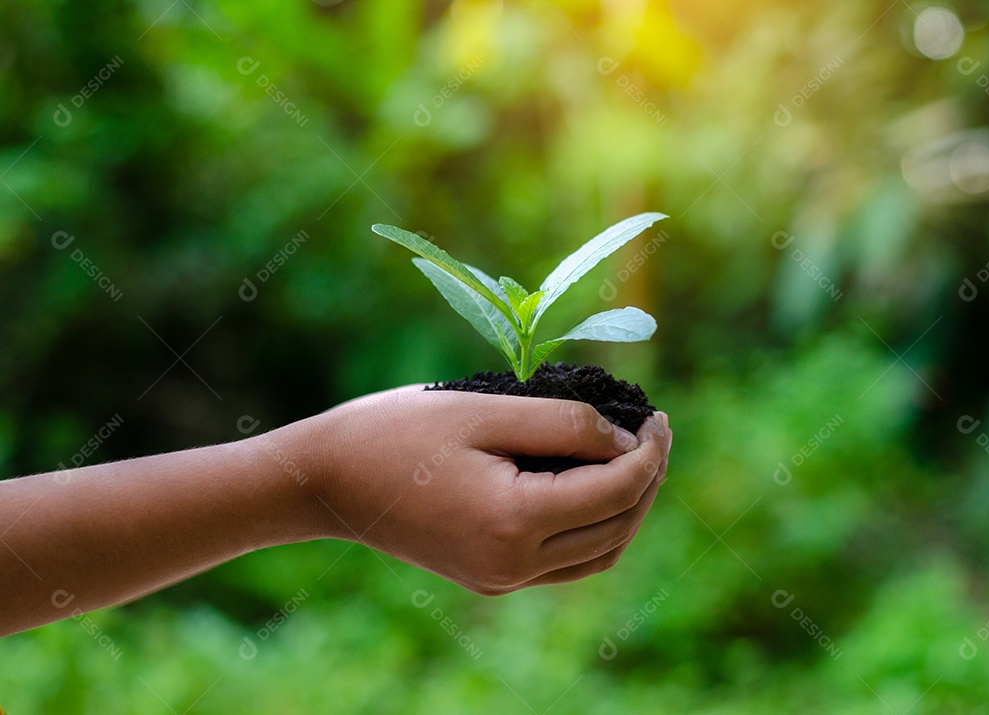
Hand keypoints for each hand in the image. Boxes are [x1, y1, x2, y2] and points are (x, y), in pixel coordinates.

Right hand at [304, 389, 671, 594]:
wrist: (329, 479)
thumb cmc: (398, 431)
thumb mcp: (485, 409)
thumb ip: (563, 423)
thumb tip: (625, 441)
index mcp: (513, 522)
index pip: (615, 491)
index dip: (649, 452)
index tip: (659, 415)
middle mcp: (513, 565)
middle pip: (616, 527)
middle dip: (646, 479)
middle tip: (654, 431)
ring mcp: (501, 579)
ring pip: (598, 553)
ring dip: (627, 508)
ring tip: (635, 457)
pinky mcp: (490, 578)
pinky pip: (566, 561)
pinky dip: (594, 528)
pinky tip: (594, 487)